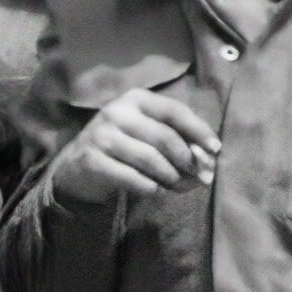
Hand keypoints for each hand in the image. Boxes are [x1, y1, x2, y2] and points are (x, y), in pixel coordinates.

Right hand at [52, 90, 219, 205]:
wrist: (76, 167)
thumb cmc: (121, 148)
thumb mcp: (145, 132)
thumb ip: (174, 137)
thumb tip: (208, 156)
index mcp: (136, 99)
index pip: (174, 111)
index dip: (198, 130)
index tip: (215, 150)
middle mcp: (117, 112)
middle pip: (165, 137)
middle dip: (188, 160)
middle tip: (201, 178)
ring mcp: (102, 136)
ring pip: (150, 159)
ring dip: (171, 177)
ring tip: (180, 187)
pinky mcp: (92, 161)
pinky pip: (132, 178)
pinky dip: (150, 188)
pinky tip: (157, 192)